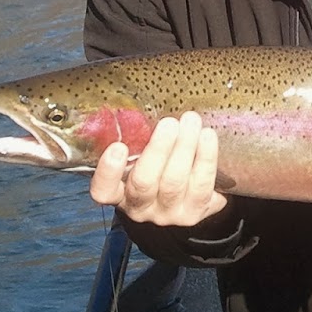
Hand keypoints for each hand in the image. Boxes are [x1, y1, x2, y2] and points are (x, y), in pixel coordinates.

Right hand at [89, 111, 227, 226]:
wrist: (189, 191)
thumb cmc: (158, 162)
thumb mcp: (141, 152)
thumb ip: (137, 135)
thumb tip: (143, 97)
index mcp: (119, 192)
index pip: (103, 191)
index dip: (108, 173)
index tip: (118, 147)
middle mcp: (140, 207)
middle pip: (144, 183)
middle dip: (158, 150)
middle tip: (170, 122)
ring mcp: (168, 214)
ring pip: (175, 183)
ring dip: (185, 149)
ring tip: (192, 122)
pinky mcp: (195, 212)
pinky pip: (202, 187)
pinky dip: (206, 160)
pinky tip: (208, 137)